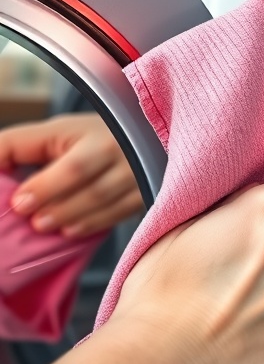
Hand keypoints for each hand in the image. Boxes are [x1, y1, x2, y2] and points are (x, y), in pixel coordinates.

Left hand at [0, 113, 142, 236]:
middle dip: (59, 207)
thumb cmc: (87, 137)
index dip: (44, 187)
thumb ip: (18, 147)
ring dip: (72, 219)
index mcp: (96, 137)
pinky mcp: (144, 195)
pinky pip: (119, 215)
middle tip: (32, 220)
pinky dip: (92, 225)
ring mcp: (138, 178)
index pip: (72, 167)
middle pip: (93, 190)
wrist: (142, 140)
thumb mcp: (55, 132)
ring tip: (45, 226)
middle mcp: (124, 157)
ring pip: (106, 206)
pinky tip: (70, 230)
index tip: (20, 202)